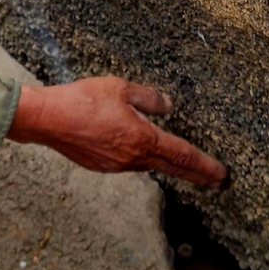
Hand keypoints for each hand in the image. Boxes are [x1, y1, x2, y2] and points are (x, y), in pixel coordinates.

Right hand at [6, 76, 226, 187]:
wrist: (47, 119)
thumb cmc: (82, 100)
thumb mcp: (120, 88)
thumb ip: (149, 98)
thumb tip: (167, 106)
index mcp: (142, 139)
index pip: (182, 156)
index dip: (204, 165)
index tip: (221, 174)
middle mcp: (132, 158)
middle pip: (172, 168)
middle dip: (196, 174)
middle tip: (215, 181)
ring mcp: (116, 165)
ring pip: (149, 165)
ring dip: (166, 165)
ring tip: (180, 163)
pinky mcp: (101, 166)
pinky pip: (128, 163)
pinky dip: (141, 159)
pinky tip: (139, 151)